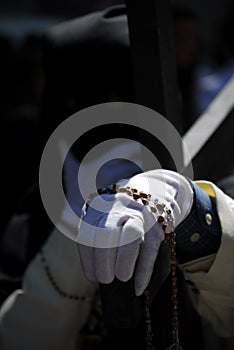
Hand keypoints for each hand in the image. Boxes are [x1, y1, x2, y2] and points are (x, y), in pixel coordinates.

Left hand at [77, 169, 193, 294]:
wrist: (152, 192)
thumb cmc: (122, 215)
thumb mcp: (105, 218)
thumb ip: (97, 237)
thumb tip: (97, 274)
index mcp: (99, 208)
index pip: (88, 235)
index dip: (89, 261)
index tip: (93, 277)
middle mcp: (118, 208)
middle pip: (106, 233)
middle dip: (104, 261)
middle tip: (106, 279)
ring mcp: (140, 214)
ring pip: (131, 235)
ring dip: (124, 262)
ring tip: (122, 278)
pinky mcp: (157, 225)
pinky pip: (150, 249)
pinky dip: (143, 271)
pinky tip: (138, 287)